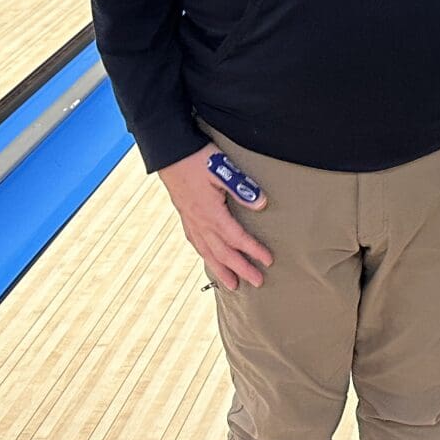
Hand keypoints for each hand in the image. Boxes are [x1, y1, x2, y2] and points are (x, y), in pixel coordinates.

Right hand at [159, 143, 273, 290]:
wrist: (170, 153)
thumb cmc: (199, 159)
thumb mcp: (223, 170)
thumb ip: (242, 188)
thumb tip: (262, 204)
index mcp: (211, 213)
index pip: (237, 238)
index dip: (253, 251)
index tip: (268, 261)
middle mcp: (200, 222)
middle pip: (223, 253)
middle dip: (241, 269)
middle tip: (258, 282)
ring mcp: (190, 221)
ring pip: (207, 252)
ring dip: (222, 270)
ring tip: (233, 285)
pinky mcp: (185, 216)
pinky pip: (197, 244)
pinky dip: (206, 256)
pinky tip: (210, 259)